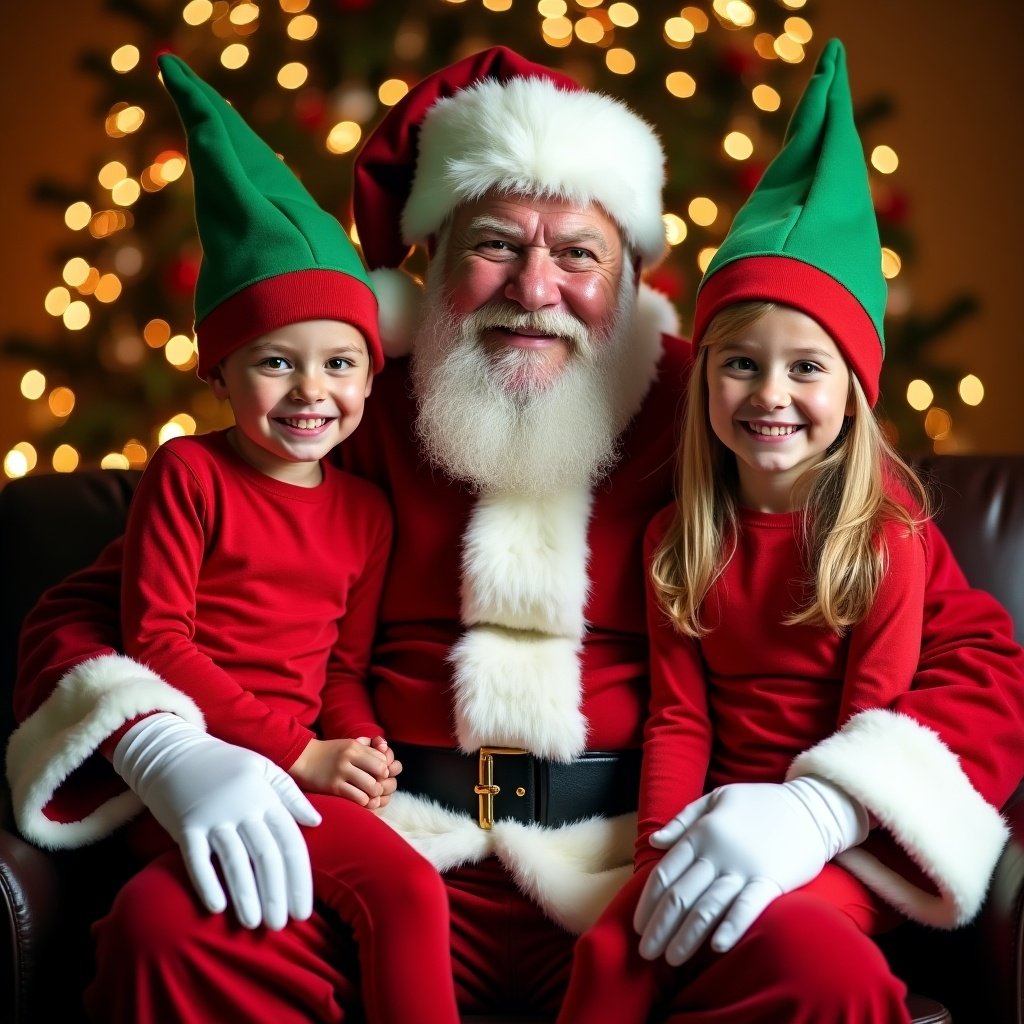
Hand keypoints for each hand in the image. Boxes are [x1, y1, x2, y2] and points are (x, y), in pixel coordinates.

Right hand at [113, 713, 321, 930]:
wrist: (174, 752)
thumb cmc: (223, 763)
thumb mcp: (263, 768)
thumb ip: (290, 794)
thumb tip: (316, 821)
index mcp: (266, 796)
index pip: (290, 842)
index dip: (299, 878)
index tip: (303, 910)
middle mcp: (243, 807)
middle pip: (266, 856)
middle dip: (276, 893)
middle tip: (281, 925)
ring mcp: (214, 816)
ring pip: (236, 861)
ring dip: (247, 895)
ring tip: (255, 924)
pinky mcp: (186, 825)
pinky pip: (197, 858)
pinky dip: (207, 882)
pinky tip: (216, 908)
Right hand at [290, 735, 398, 806]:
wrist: (301, 759)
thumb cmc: (329, 754)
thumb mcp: (348, 744)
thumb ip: (367, 747)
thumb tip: (386, 749)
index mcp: (354, 746)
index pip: (382, 758)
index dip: (385, 769)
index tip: (379, 775)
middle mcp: (349, 757)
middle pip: (380, 771)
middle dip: (382, 781)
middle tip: (378, 787)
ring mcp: (341, 772)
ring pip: (372, 786)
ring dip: (374, 794)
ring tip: (370, 795)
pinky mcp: (334, 787)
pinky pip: (358, 797)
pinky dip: (363, 801)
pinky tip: (360, 800)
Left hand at [634, 776, 867, 964]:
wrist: (811, 808)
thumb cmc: (760, 803)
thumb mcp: (716, 799)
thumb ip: (683, 820)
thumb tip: (655, 841)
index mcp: (701, 833)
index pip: (665, 874)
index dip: (648, 903)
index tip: (638, 927)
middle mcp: (717, 853)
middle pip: (680, 896)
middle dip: (660, 928)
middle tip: (647, 953)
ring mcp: (743, 868)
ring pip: (707, 907)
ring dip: (686, 937)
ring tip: (671, 960)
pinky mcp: (771, 881)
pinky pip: (748, 907)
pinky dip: (731, 927)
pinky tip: (716, 947)